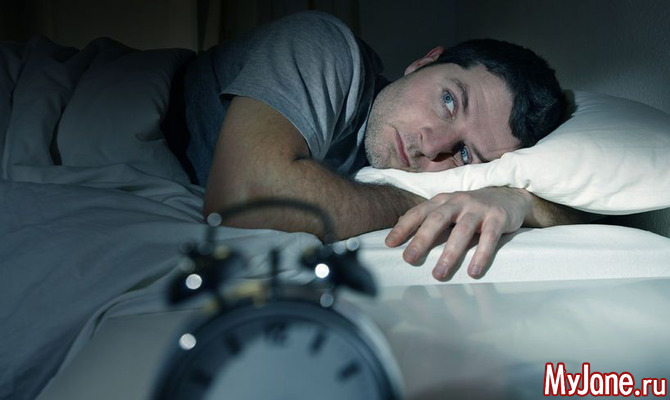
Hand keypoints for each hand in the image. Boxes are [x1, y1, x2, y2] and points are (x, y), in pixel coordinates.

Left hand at [384, 187, 532, 280]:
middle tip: (409, 259)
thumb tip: (399, 229)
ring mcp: (479, 208)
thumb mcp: (449, 208)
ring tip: (439, 274)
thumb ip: (428, 217)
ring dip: (449, 254)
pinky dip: (481, 255)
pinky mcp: (498, 218)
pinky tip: (473, 272)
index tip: (389, 244)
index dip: (404, 227)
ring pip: (461, 231)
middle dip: (421, 240)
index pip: (419, 212)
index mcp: (443, 200)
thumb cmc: (472, 207)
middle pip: (437, 220)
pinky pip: (489, 238)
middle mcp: (458, 201)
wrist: (510, 196)